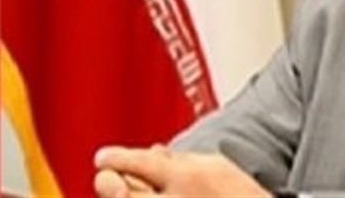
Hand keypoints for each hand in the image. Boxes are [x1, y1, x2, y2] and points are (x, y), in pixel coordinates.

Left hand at [94, 144, 269, 196]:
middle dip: (108, 181)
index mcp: (188, 177)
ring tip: (118, 191)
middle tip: (105, 176)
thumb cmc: (240, 197)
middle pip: (122, 190)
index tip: (103, 157)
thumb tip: (154, 151)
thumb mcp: (217, 166)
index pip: (138, 162)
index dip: (115, 158)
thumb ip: (182, 158)